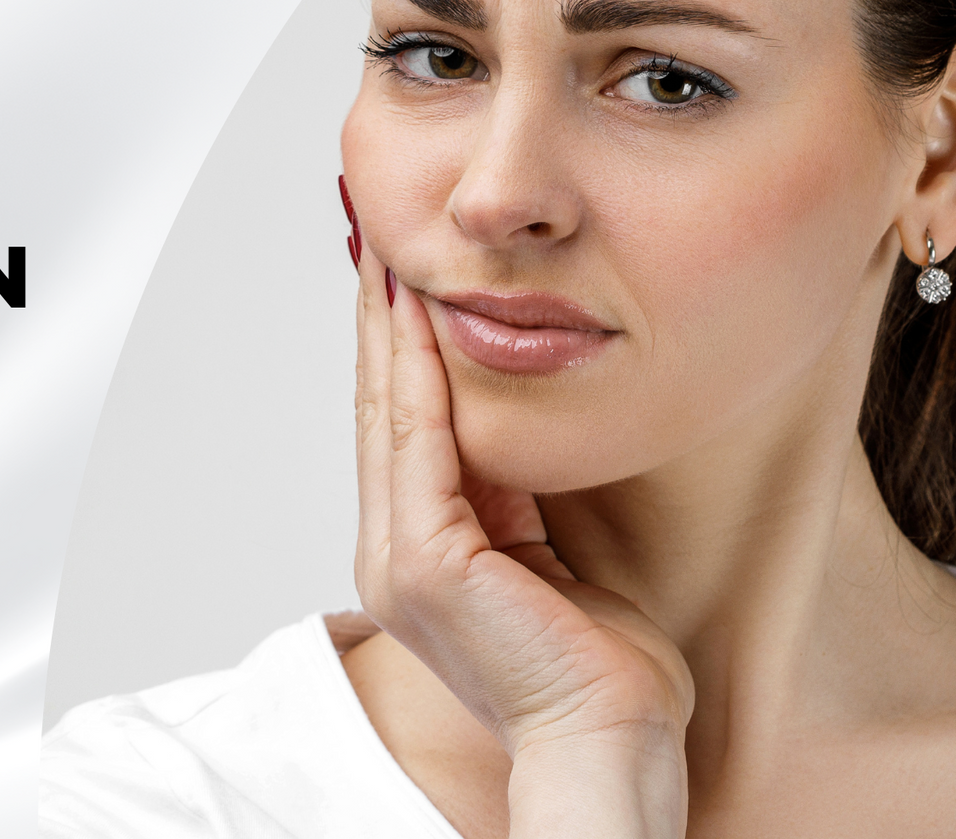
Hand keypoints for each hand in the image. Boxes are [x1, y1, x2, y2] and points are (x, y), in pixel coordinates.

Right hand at [352, 241, 693, 837]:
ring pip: (389, 415)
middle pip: (380, 412)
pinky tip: (417, 314)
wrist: (609, 741)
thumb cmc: (601, 673)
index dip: (395, 354)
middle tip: (378, 245)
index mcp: (417, 560)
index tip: (400, 284)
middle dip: (381, 324)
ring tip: (388, 258)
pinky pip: (419, 443)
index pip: (401, 434)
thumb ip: (519, 503)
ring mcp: (398, 562)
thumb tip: (515, 439)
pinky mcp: (425, 562)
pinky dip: (415, 372)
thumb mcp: (551, 561)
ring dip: (388, 330)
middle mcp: (390, 557)